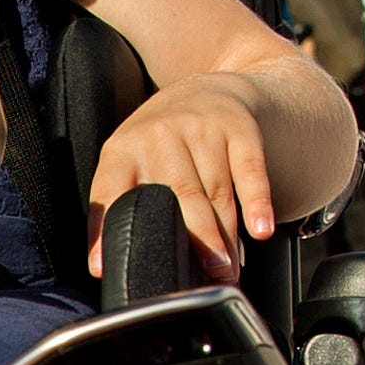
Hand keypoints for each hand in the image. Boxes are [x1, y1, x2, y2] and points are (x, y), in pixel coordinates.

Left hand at [88, 76, 280, 269]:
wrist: (208, 88)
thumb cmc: (161, 144)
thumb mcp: (129, 161)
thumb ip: (117, 204)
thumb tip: (102, 268)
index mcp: (123, 150)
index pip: (110, 192)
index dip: (105, 228)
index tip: (105, 267)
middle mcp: (160, 135)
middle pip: (180, 195)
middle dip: (197, 240)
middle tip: (208, 275)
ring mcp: (201, 129)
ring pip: (216, 191)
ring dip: (226, 235)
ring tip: (228, 271)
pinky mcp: (238, 128)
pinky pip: (250, 170)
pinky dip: (257, 202)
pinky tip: (261, 229)